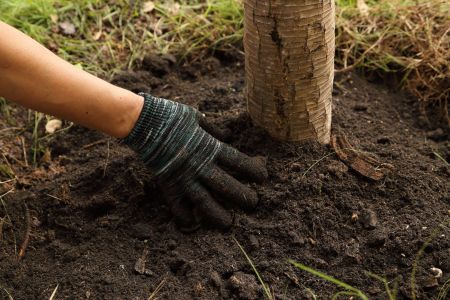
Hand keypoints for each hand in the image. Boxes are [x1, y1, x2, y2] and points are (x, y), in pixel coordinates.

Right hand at [123, 93, 267, 229]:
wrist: (143, 121)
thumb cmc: (171, 115)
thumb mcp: (197, 118)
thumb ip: (213, 130)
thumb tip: (227, 136)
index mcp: (210, 147)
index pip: (239, 162)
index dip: (254, 170)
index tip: (263, 178)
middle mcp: (201, 165)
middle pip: (227, 185)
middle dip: (243, 196)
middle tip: (253, 204)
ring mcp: (184, 177)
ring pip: (205, 202)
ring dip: (218, 214)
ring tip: (228, 223)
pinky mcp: (168, 184)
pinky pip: (178, 205)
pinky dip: (185, 215)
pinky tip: (192, 222)